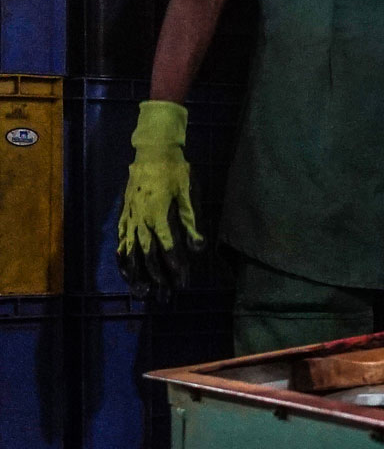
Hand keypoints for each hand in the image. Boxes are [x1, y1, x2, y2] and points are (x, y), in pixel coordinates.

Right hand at [115, 100, 204, 294]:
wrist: (152, 152)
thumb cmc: (176, 171)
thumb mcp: (188, 193)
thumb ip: (191, 221)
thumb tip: (197, 247)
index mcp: (158, 215)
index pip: (167, 248)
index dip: (175, 267)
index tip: (181, 283)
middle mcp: (141, 220)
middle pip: (147, 255)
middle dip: (157, 277)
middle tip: (164, 296)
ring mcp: (130, 218)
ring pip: (130, 251)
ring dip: (136, 273)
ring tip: (141, 291)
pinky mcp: (124, 215)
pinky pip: (121, 240)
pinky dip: (122, 257)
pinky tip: (126, 270)